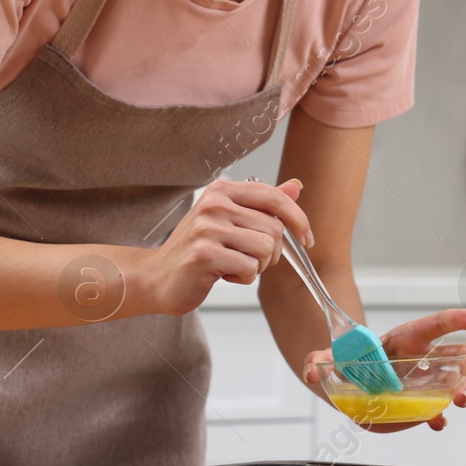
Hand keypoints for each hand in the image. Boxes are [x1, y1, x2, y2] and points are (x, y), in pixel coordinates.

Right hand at [135, 177, 312, 315]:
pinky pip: (249, 269)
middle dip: (272, 252)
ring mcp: (208, 228)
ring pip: (266, 248)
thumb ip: (262, 204)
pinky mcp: (204, 254)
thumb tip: (296, 186)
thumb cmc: (196, 249)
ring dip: (257, 267)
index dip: (299, 218)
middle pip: (275, 228)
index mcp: (222, 190)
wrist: (158, 276)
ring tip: (233, 265)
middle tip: (249, 259)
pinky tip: (223, 275)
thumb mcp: (229, 219)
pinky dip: (243, 279)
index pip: (274, 197)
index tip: (307, 238)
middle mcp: (215, 203)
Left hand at [301, 308, 465, 432]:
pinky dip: (439, 418)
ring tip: (459, 401)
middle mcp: (422, 360)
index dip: (455, 319)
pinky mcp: (419, 406)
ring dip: (462, 391)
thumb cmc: (349, 362)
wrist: (349, 384)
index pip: (434, 325)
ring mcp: (425, 383)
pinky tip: (437, 423)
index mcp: (406, 339)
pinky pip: (437, 411)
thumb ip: (320, 359)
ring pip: (455, 384)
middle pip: (456, 355)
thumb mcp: (332, 356)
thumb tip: (311, 370)